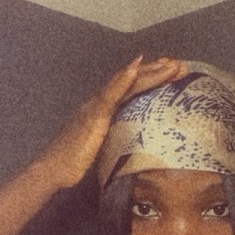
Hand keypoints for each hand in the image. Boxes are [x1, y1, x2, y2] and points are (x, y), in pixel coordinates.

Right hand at [45, 56, 188, 188]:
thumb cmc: (76, 163)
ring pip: (126, 84)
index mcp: (105, 111)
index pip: (132, 91)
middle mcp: (100, 103)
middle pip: (133, 83)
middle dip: (157, 72)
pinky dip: (122, 80)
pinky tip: (135, 68)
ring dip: (149, 72)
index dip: (152, 81)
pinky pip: (109, 95)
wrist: (54, 170)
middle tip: (181, 65)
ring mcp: (96, 107)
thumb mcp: (105, 150)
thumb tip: (137, 149)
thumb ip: (118, 142)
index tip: (173, 75)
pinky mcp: (92, 116)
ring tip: (171, 64)